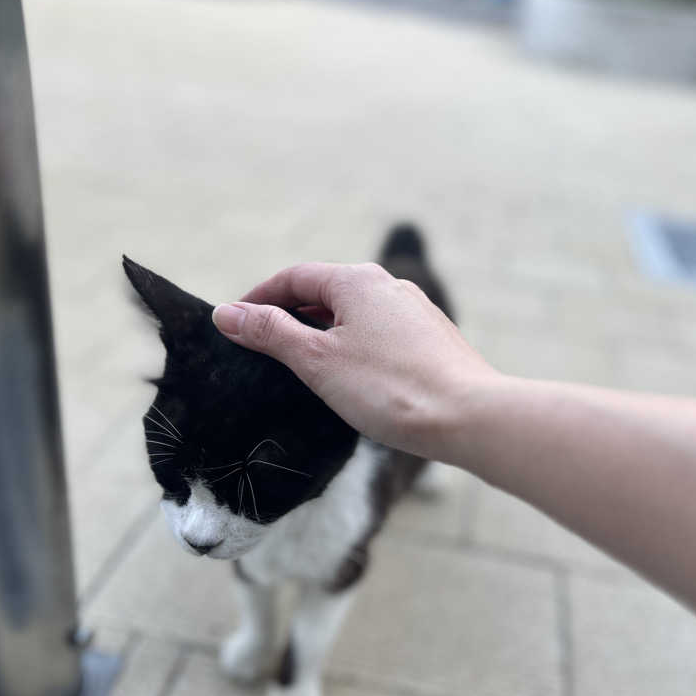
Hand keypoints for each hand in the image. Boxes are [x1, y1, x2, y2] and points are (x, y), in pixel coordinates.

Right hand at [212, 262, 497, 456]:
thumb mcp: (317, 361)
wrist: (469, 418)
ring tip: (301, 365)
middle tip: (261, 346)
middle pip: (326, 292)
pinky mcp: (432, 340)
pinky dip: (353, 346)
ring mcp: (416, 313)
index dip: (260, 297)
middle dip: (291, 314)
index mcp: (358, 281)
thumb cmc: (390, 389)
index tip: (235, 322)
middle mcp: (390, 286)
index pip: (295, 277)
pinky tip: (350, 378)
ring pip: (355, 314)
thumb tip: (226, 313)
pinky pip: (380, 334)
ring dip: (323, 332)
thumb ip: (270, 333)